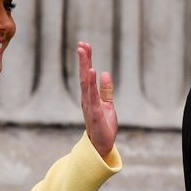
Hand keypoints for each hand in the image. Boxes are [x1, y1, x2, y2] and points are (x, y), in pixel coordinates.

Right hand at [77, 42, 117, 157]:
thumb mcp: (108, 105)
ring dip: (84, 67)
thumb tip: (106, 73)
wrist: (102, 146)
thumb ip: (106, 90)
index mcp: (90, 97)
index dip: (86, 60)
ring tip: (84, 53)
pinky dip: (91, 84)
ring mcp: (89, 106)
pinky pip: (92, 96)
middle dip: (83, 60)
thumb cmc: (104, 127)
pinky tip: (91, 72)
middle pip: (84, 76)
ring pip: (85, 83)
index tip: (85, 45)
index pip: (87, 75)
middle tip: (82, 44)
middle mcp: (87, 99)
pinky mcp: (95, 113)